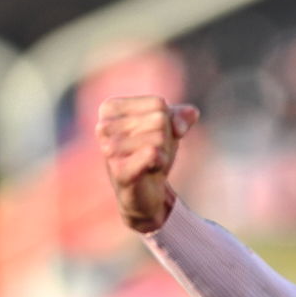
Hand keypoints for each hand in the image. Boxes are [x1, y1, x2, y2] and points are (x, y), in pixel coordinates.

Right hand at [96, 95, 198, 232]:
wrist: (146, 192)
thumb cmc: (153, 153)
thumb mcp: (168, 130)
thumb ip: (180, 116)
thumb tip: (191, 113)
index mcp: (110, 108)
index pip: (158, 104)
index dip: (169, 122)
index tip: (156, 137)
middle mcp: (104, 126)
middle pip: (160, 120)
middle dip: (167, 139)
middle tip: (154, 152)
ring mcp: (109, 149)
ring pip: (160, 137)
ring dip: (164, 153)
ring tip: (151, 162)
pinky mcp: (119, 170)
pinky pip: (153, 153)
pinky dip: (162, 162)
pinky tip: (153, 169)